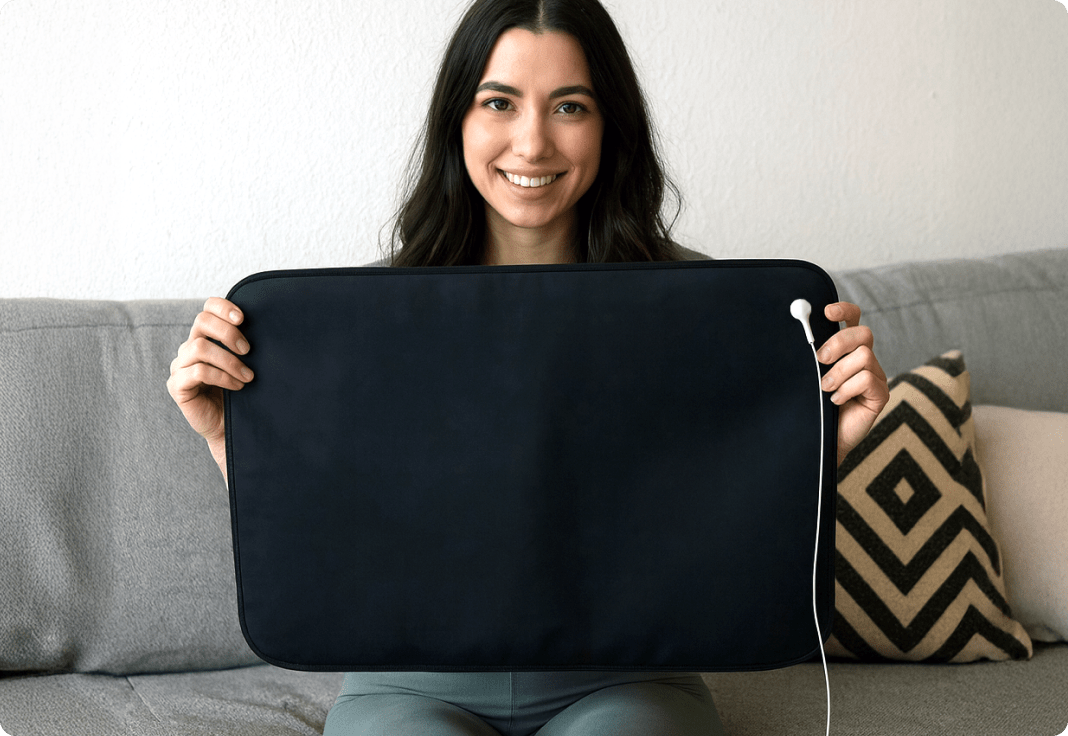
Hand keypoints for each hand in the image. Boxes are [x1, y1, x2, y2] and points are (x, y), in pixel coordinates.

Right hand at [166, 297, 252, 478]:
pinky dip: (222, 377)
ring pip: (200, 348)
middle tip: (248, 350)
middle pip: (201, 322)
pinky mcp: (177, 386)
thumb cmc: (241, 394)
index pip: (207, 309)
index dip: (223, 307)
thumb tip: (268, 327)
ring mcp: (180, 367)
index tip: (243, 318)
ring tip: (248, 376)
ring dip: (229, 361)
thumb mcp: (246, 365)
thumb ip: (247, 346)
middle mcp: (189, 348)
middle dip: (228, 332)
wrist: (231, 428)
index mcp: (205, 338)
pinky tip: (237, 386)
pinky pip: (198, 371)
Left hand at [816, 302, 889, 465]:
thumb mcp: (807, 375)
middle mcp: (864, 359)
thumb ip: (808, 355)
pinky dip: (847, 389)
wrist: (818, 439)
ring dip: (839, 372)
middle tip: (820, 359)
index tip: (826, 311)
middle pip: (863, 333)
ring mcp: (875, 377)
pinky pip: (868, 380)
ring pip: (864, 356)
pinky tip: (836, 401)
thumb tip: (797, 328)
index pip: (853, 319)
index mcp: (846, 350)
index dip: (844, 310)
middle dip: (839, 342)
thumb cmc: (812, 405)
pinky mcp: (880, 395)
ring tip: (825, 388)